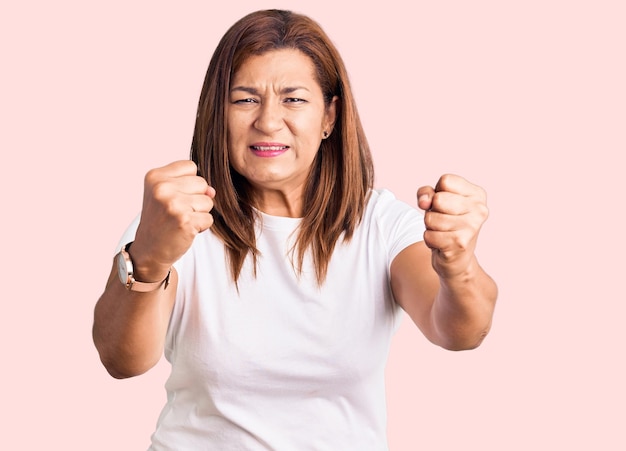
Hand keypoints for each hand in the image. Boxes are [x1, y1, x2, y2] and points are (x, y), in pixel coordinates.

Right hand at [130, 160, 215, 280]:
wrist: (149, 251)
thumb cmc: (161, 220)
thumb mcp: (167, 194)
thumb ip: (191, 184)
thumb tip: (212, 191)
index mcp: (155, 176)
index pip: (191, 167)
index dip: (189, 183)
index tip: (174, 197)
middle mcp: (162, 188)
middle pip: (202, 183)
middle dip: (196, 199)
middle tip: (177, 212)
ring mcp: (173, 204)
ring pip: (208, 201)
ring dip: (199, 213)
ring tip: (181, 220)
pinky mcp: (185, 221)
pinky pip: (209, 218)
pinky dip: (201, 226)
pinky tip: (185, 230)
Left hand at [417, 174, 488, 278]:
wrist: (457, 260)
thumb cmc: (446, 224)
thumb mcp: (436, 203)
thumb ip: (426, 193)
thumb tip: (424, 201)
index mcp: (477, 194)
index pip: (445, 181)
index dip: (437, 193)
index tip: (445, 205)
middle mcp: (479, 209)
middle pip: (437, 200)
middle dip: (432, 211)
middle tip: (443, 221)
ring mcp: (471, 227)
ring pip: (431, 218)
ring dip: (430, 227)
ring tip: (442, 232)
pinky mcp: (460, 243)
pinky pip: (429, 235)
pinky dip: (429, 240)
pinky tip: (441, 243)